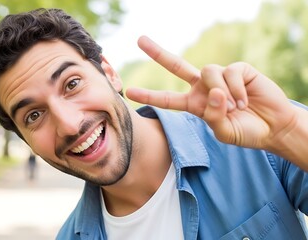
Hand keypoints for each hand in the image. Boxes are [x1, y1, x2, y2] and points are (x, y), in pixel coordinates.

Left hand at [126, 35, 298, 152]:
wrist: (273, 127)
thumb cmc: (246, 131)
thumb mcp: (224, 132)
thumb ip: (214, 117)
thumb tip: (213, 92)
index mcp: (195, 104)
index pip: (168, 99)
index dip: (150, 95)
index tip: (130, 92)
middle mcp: (203, 87)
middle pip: (177, 66)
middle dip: (158, 53)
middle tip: (140, 40)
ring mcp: (220, 77)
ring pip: (207, 71)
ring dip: (221, 92)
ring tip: (235, 108)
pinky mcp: (238, 69)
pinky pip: (229, 73)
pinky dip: (237, 90)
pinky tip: (245, 100)